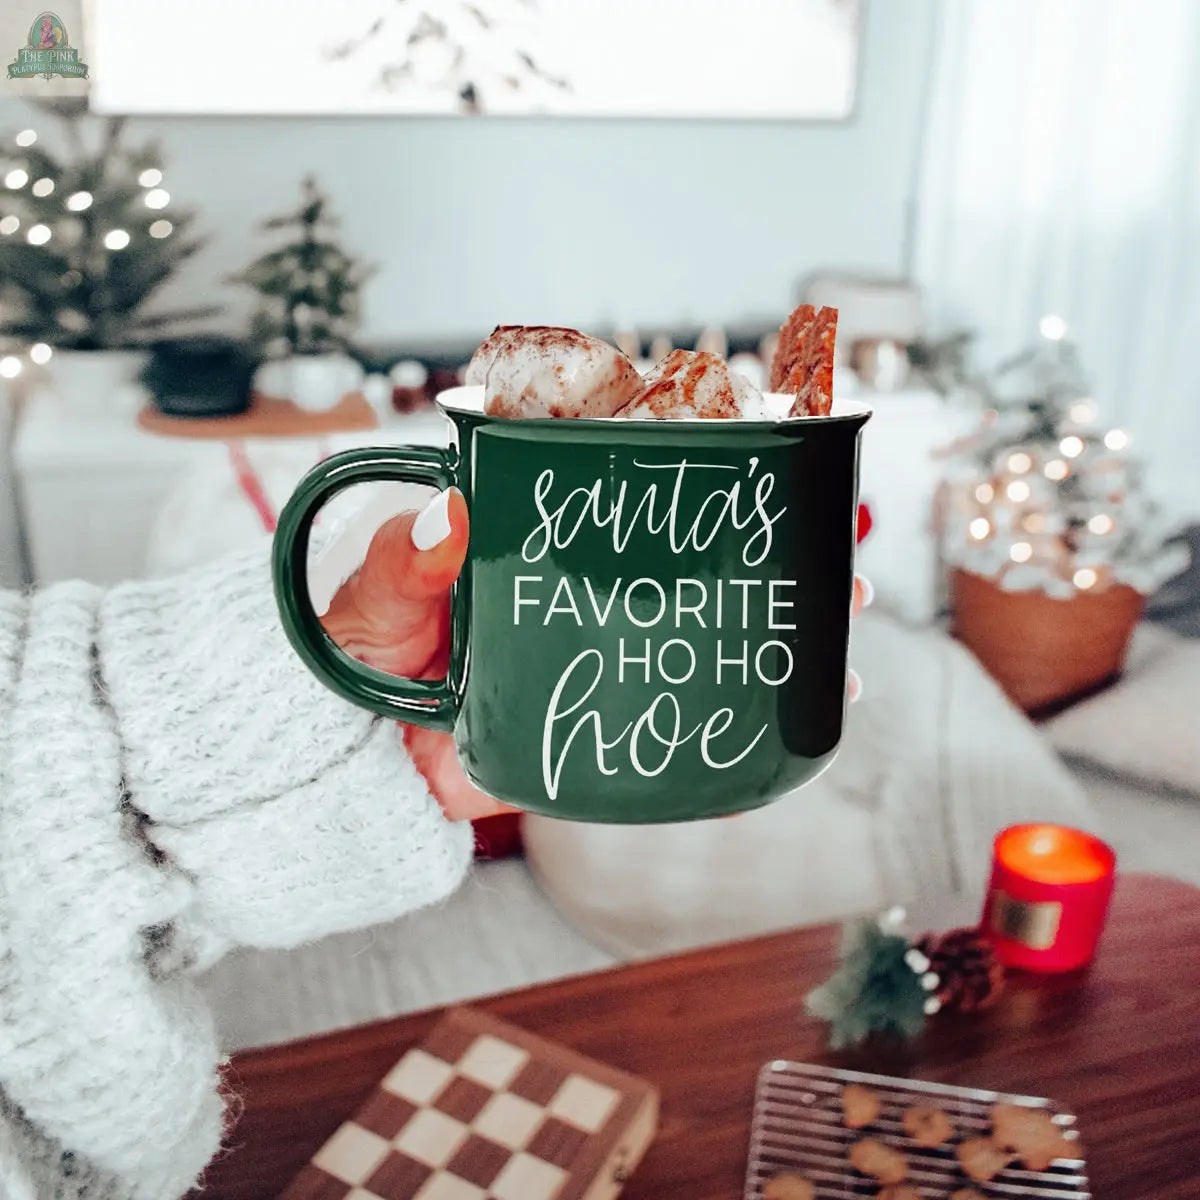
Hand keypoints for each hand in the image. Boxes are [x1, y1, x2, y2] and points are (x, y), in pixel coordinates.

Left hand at [321, 487, 872, 820]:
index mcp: (541, 534)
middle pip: (694, 557)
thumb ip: (405, 557)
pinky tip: (800, 713)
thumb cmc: (363, 647)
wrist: (350, 755)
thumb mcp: (379, 589)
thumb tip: (448, 515)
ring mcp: (601, 651)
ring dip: (777, 626)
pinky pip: (679, 712)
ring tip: (839, 627)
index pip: (633, 482)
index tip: (762, 447)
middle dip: (770, 550)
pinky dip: (741, 716)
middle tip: (828, 552)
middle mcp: (586, 587)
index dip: (702, 460)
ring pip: (703, 631)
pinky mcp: (600, 716)